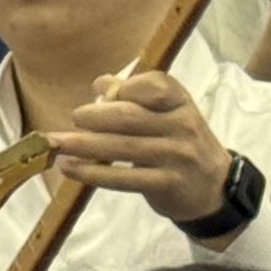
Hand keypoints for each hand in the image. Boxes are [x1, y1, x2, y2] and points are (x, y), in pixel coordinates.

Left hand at [49, 65, 234, 229]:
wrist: (215, 188)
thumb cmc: (180, 144)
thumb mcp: (169, 115)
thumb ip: (136, 98)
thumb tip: (100, 82)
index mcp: (181, 103)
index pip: (154, 85)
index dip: (125, 87)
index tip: (103, 94)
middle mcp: (182, 126)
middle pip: (130, 117)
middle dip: (95, 117)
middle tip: (74, 117)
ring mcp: (176, 156)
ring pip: (121, 147)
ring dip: (82, 145)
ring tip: (55, 143)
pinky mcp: (165, 184)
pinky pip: (123, 178)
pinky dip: (92, 172)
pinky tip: (69, 167)